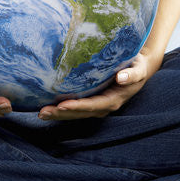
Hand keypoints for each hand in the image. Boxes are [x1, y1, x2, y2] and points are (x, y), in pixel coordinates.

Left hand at [36, 49, 162, 120]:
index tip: (62, 105)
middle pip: (80, 113)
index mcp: (113, 100)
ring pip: (75, 113)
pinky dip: (61, 108)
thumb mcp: (138, 69)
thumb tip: (121, 78)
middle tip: (43, 112)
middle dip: (61, 113)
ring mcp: (96, 105)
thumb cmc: (136, 67)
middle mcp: (103, 106)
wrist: (137, 68)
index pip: (92, 105)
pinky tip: (46, 106)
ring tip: (41, 113)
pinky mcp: (90, 100)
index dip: (77, 107)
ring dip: (58, 114)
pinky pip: (74, 107)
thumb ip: (132, 74)